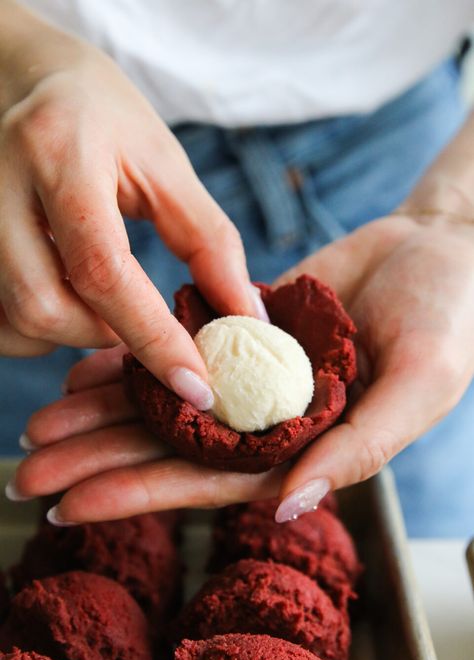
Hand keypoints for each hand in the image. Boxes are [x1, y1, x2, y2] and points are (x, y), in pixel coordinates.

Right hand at [0, 3, 264, 407]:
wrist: (24, 78)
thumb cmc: (102, 117)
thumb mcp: (164, 164)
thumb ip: (208, 242)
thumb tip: (246, 317)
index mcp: (59, 154)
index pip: (102, 267)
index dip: (152, 337)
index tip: (196, 386)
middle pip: (44, 307)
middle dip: (104, 337)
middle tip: (143, 325)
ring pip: (14, 322)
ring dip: (70, 336)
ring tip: (104, 305)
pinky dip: (37, 329)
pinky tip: (67, 299)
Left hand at [9, 215, 473, 522]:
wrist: (441, 248)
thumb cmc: (450, 320)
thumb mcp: (419, 386)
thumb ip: (357, 448)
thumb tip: (285, 507)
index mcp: (306, 446)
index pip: (211, 480)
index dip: (141, 493)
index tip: (73, 503)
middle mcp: (270, 417)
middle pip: (172, 446)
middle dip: (101, 458)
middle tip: (29, 468)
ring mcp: (253, 371)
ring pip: (166, 397)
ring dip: (106, 409)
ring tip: (42, 422)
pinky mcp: (245, 326)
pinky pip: (180, 341)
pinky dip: (137, 353)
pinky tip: (88, 366)